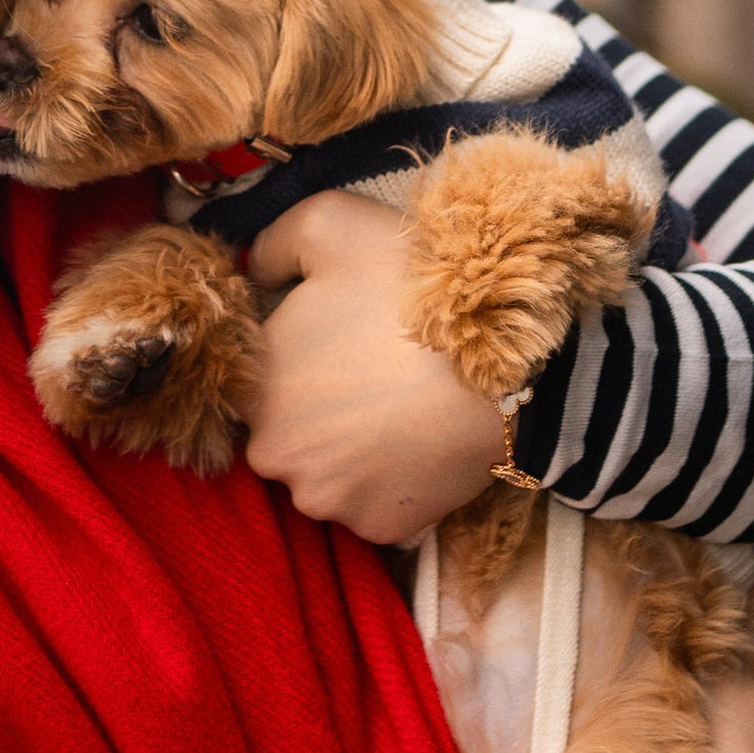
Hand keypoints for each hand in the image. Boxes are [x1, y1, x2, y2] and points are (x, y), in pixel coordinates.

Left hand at [241, 191, 510, 544]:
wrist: (502, 360)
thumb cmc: (408, 288)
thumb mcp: (328, 222)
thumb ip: (272, 245)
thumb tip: (251, 270)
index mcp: (254, 390)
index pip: (255, 385)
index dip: (295, 363)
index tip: (335, 346)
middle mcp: (276, 458)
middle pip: (288, 436)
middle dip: (319, 414)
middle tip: (371, 377)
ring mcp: (330, 502)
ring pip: (329, 476)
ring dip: (354, 453)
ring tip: (400, 409)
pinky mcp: (381, 529)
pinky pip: (376, 508)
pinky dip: (394, 484)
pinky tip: (420, 444)